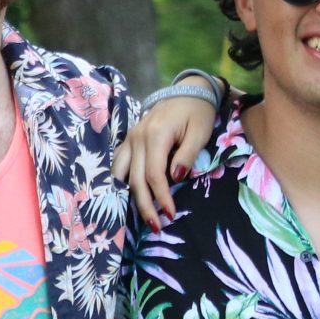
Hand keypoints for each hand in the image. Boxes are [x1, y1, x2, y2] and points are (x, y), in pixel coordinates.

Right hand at [112, 93, 221, 227]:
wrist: (188, 91)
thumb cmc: (197, 113)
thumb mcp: (200, 132)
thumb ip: (188, 154)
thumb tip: (176, 177)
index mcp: (155, 136)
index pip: (154, 175)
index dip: (161, 197)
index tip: (170, 214)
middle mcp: (137, 138)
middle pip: (135, 180)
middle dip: (145, 206)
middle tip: (155, 227)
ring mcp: (130, 138)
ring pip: (121, 174)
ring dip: (129, 196)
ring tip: (141, 215)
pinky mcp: (129, 140)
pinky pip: (119, 164)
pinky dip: (122, 181)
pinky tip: (128, 196)